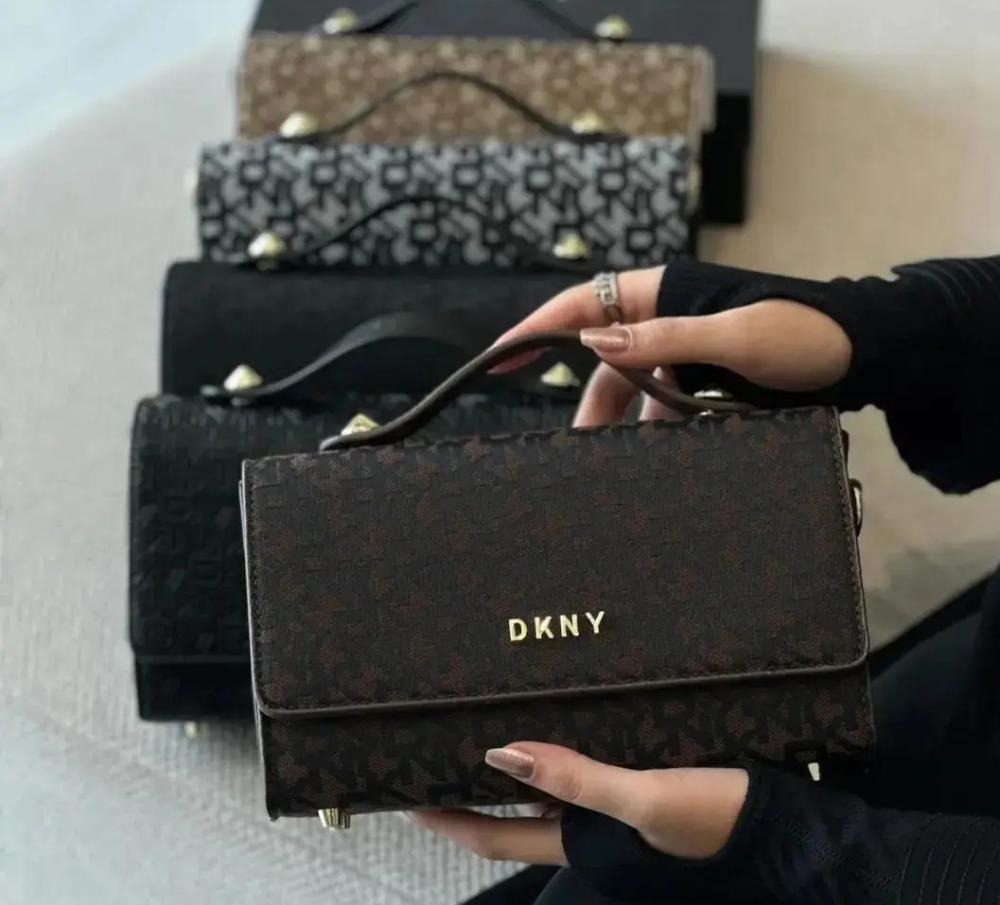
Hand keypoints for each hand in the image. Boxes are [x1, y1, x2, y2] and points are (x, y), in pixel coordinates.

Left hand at [410, 743, 747, 864]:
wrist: (781, 833)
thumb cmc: (713, 820)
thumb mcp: (644, 799)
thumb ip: (576, 779)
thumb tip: (501, 754)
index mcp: (579, 841)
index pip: (493, 836)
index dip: (446, 821)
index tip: (405, 797)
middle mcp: (588, 832)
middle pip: (513, 817)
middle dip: (474, 791)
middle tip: (439, 748)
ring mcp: (615, 816)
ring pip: (549, 793)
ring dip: (517, 769)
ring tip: (487, 726)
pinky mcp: (640, 793)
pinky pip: (586, 774)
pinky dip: (562, 755)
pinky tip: (561, 724)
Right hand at [494, 266, 852, 426]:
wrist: (866, 354)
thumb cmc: (808, 333)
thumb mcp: (736, 337)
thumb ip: (665, 339)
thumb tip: (592, 343)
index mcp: (664, 293)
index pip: (582, 306)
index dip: (535, 330)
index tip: (498, 358)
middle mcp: (666, 320)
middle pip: (604, 362)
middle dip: (586, 404)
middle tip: (570, 450)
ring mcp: (685, 352)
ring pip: (634, 391)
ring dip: (621, 426)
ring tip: (611, 468)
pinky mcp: (705, 380)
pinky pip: (666, 407)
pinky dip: (657, 432)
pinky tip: (654, 459)